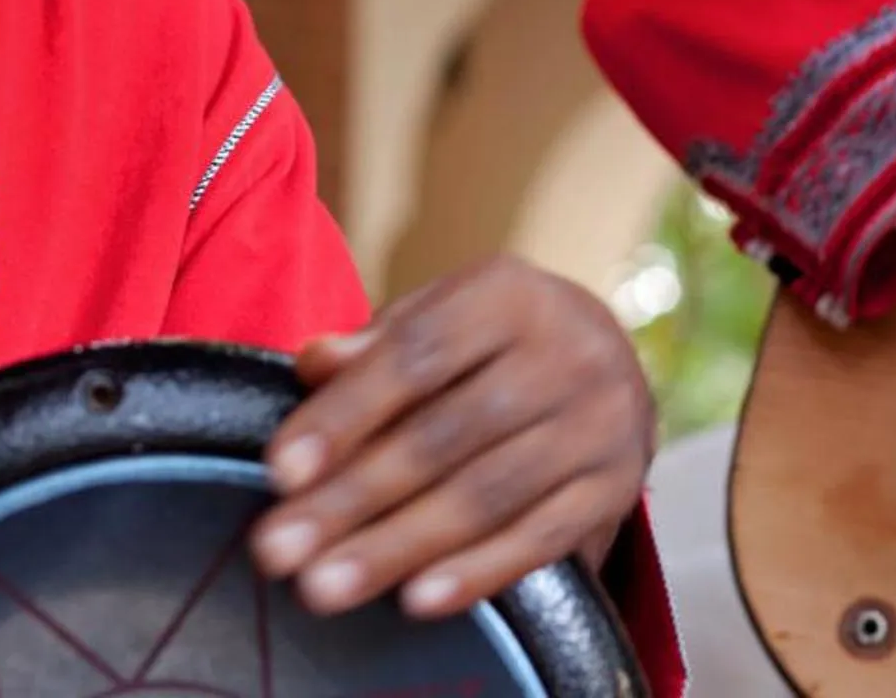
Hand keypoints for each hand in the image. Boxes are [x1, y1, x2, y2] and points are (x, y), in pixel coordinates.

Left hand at [250, 255, 654, 619]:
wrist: (610, 363)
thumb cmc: (494, 346)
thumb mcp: (440, 320)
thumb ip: (377, 344)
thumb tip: (313, 363)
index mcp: (510, 295)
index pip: (416, 355)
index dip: (345, 414)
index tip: (280, 471)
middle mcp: (567, 352)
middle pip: (446, 434)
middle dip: (354, 497)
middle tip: (280, 551)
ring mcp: (599, 423)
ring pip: (487, 494)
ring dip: (398, 546)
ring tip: (326, 585)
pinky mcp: (614, 488)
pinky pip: (539, 539)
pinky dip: (476, 573)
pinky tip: (416, 600)